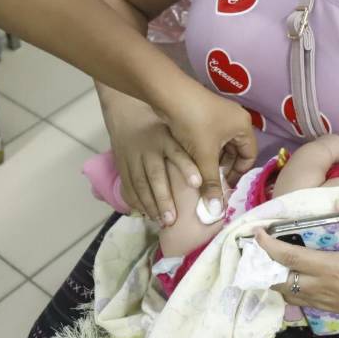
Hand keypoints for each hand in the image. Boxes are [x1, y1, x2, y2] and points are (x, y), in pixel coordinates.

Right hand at [101, 93, 212, 224]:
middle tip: (172, 219)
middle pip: (156, 175)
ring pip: (140, 184)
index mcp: (166, 138)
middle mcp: (149, 148)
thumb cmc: (162, 130)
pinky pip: (128, 186)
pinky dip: (135, 202)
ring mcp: (133, 157)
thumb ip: (192, 153)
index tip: (197, 183)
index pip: (177, 153)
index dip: (187, 168)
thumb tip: (216, 178)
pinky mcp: (122, 165)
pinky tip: (145, 214)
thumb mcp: (177, 133)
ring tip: (161, 222)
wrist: (128, 115)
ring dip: (150, 205)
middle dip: (164, 198)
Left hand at [157, 84, 257, 214]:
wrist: (169, 95)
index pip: (249, 156)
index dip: (238, 173)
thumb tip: (216, 211)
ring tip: (199, 172)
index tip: (224, 186)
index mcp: (243, 126)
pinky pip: (210, 138)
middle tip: (211, 181)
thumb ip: (211, 183)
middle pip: (236, 151)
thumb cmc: (194, 123)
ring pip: (221, 146)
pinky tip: (191, 159)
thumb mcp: (204, 156)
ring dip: (212, 160)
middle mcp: (235, 119)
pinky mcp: (204, 114)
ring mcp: (219, 116)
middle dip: (224, 168)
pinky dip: (204, 150)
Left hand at [256, 205, 338, 322]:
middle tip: (257, 251)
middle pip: (279, 281)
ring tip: (271, 265)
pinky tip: (293, 279)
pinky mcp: (327, 310)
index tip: (257, 233)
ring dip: (275, 281)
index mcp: (330, 267)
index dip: (268, 246)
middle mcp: (320, 287)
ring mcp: (322, 301)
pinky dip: (290, 290)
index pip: (289, 257)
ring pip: (286, 294)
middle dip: (263, 267)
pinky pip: (299, 301)